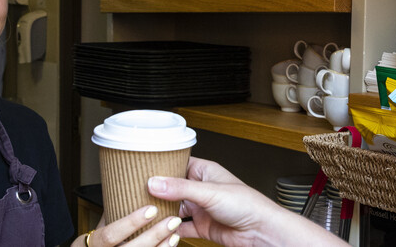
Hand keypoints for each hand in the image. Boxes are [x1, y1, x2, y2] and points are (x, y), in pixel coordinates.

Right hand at [71, 206, 181, 246]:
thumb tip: (129, 184)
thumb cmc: (100, 238)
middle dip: (153, 235)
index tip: (151, 209)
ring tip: (175, 233)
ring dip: (161, 246)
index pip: (110, 235)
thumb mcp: (102, 223)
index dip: (131, 223)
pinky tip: (172, 242)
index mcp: (94, 243)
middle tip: (172, 220)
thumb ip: (114, 210)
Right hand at [147, 157, 347, 246]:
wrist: (261, 231)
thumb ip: (181, 188)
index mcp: (205, 171)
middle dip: (155, 191)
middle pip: (171, 188)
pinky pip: (179, 227)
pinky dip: (169, 229)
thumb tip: (154, 182)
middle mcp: (201, 188)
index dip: (159, 166)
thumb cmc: (248, 205)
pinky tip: (158, 228)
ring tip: (141, 210)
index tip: (139, 168)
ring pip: (173, 208)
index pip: (176, 164)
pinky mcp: (200, 226)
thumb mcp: (210, 192)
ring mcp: (200, 208)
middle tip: (135, 191)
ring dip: (160, 211)